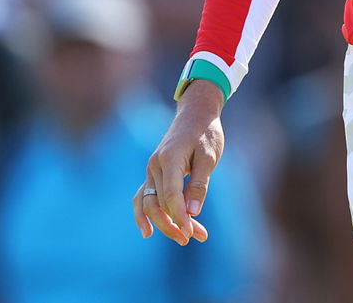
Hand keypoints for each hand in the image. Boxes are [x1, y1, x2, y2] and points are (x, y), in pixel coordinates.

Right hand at [133, 79, 221, 244]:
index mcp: (169, 159)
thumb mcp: (209, 156)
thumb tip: (192, 212)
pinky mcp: (153, 173)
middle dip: (176, 223)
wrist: (195, 113)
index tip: (192, 233)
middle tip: (196, 237)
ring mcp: (151, 170)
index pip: (171, 196)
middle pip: (160, 203)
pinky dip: (144, 214)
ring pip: (150, 203)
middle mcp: (154, 165)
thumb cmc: (206, 133)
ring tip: (181, 238)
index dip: (180, 217)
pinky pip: (143, 197)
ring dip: (163, 223)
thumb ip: (200, 183)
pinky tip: (148, 232)